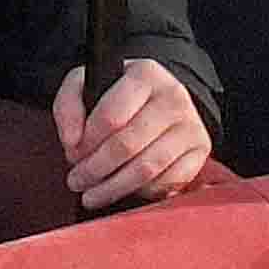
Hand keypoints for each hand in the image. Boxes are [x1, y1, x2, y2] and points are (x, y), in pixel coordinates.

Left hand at [52, 59, 212, 209]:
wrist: (160, 98)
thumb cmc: (117, 95)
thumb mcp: (86, 85)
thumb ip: (68, 107)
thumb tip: (72, 142)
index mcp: (145, 74)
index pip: (111, 116)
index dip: (86, 142)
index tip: (72, 153)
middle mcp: (174, 97)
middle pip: (128, 145)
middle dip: (95, 169)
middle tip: (75, 181)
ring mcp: (191, 125)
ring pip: (147, 169)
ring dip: (113, 188)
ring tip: (91, 194)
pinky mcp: (200, 150)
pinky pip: (167, 182)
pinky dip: (141, 193)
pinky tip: (124, 190)